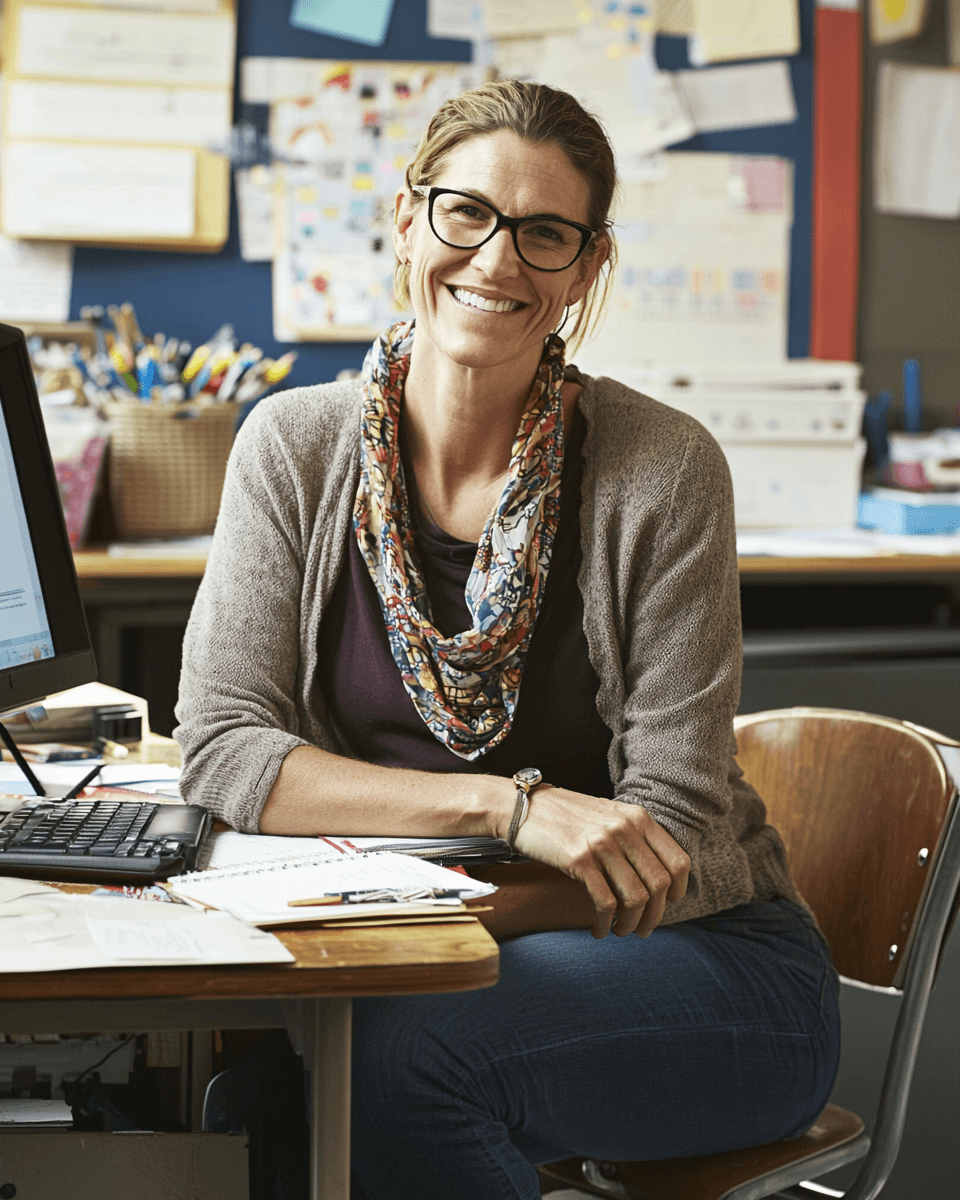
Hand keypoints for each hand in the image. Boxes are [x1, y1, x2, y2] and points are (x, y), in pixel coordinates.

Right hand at [509, 785, 689, 938]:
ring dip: (630, 924)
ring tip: (620, 931)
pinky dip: (605, 923)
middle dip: (655, 916)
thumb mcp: (608, 816)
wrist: (523, 807)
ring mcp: (602, 844)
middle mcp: (624, 828)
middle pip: (660, 884)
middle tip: (643, 929)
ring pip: (635, 898)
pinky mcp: (579, 860)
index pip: (678, 861)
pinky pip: (605, 903)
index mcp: (638, 817)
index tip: (669, 905)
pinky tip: (599, 929)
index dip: (679, 890)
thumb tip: (657, 878)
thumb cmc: (565, 816)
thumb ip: (633, 837)